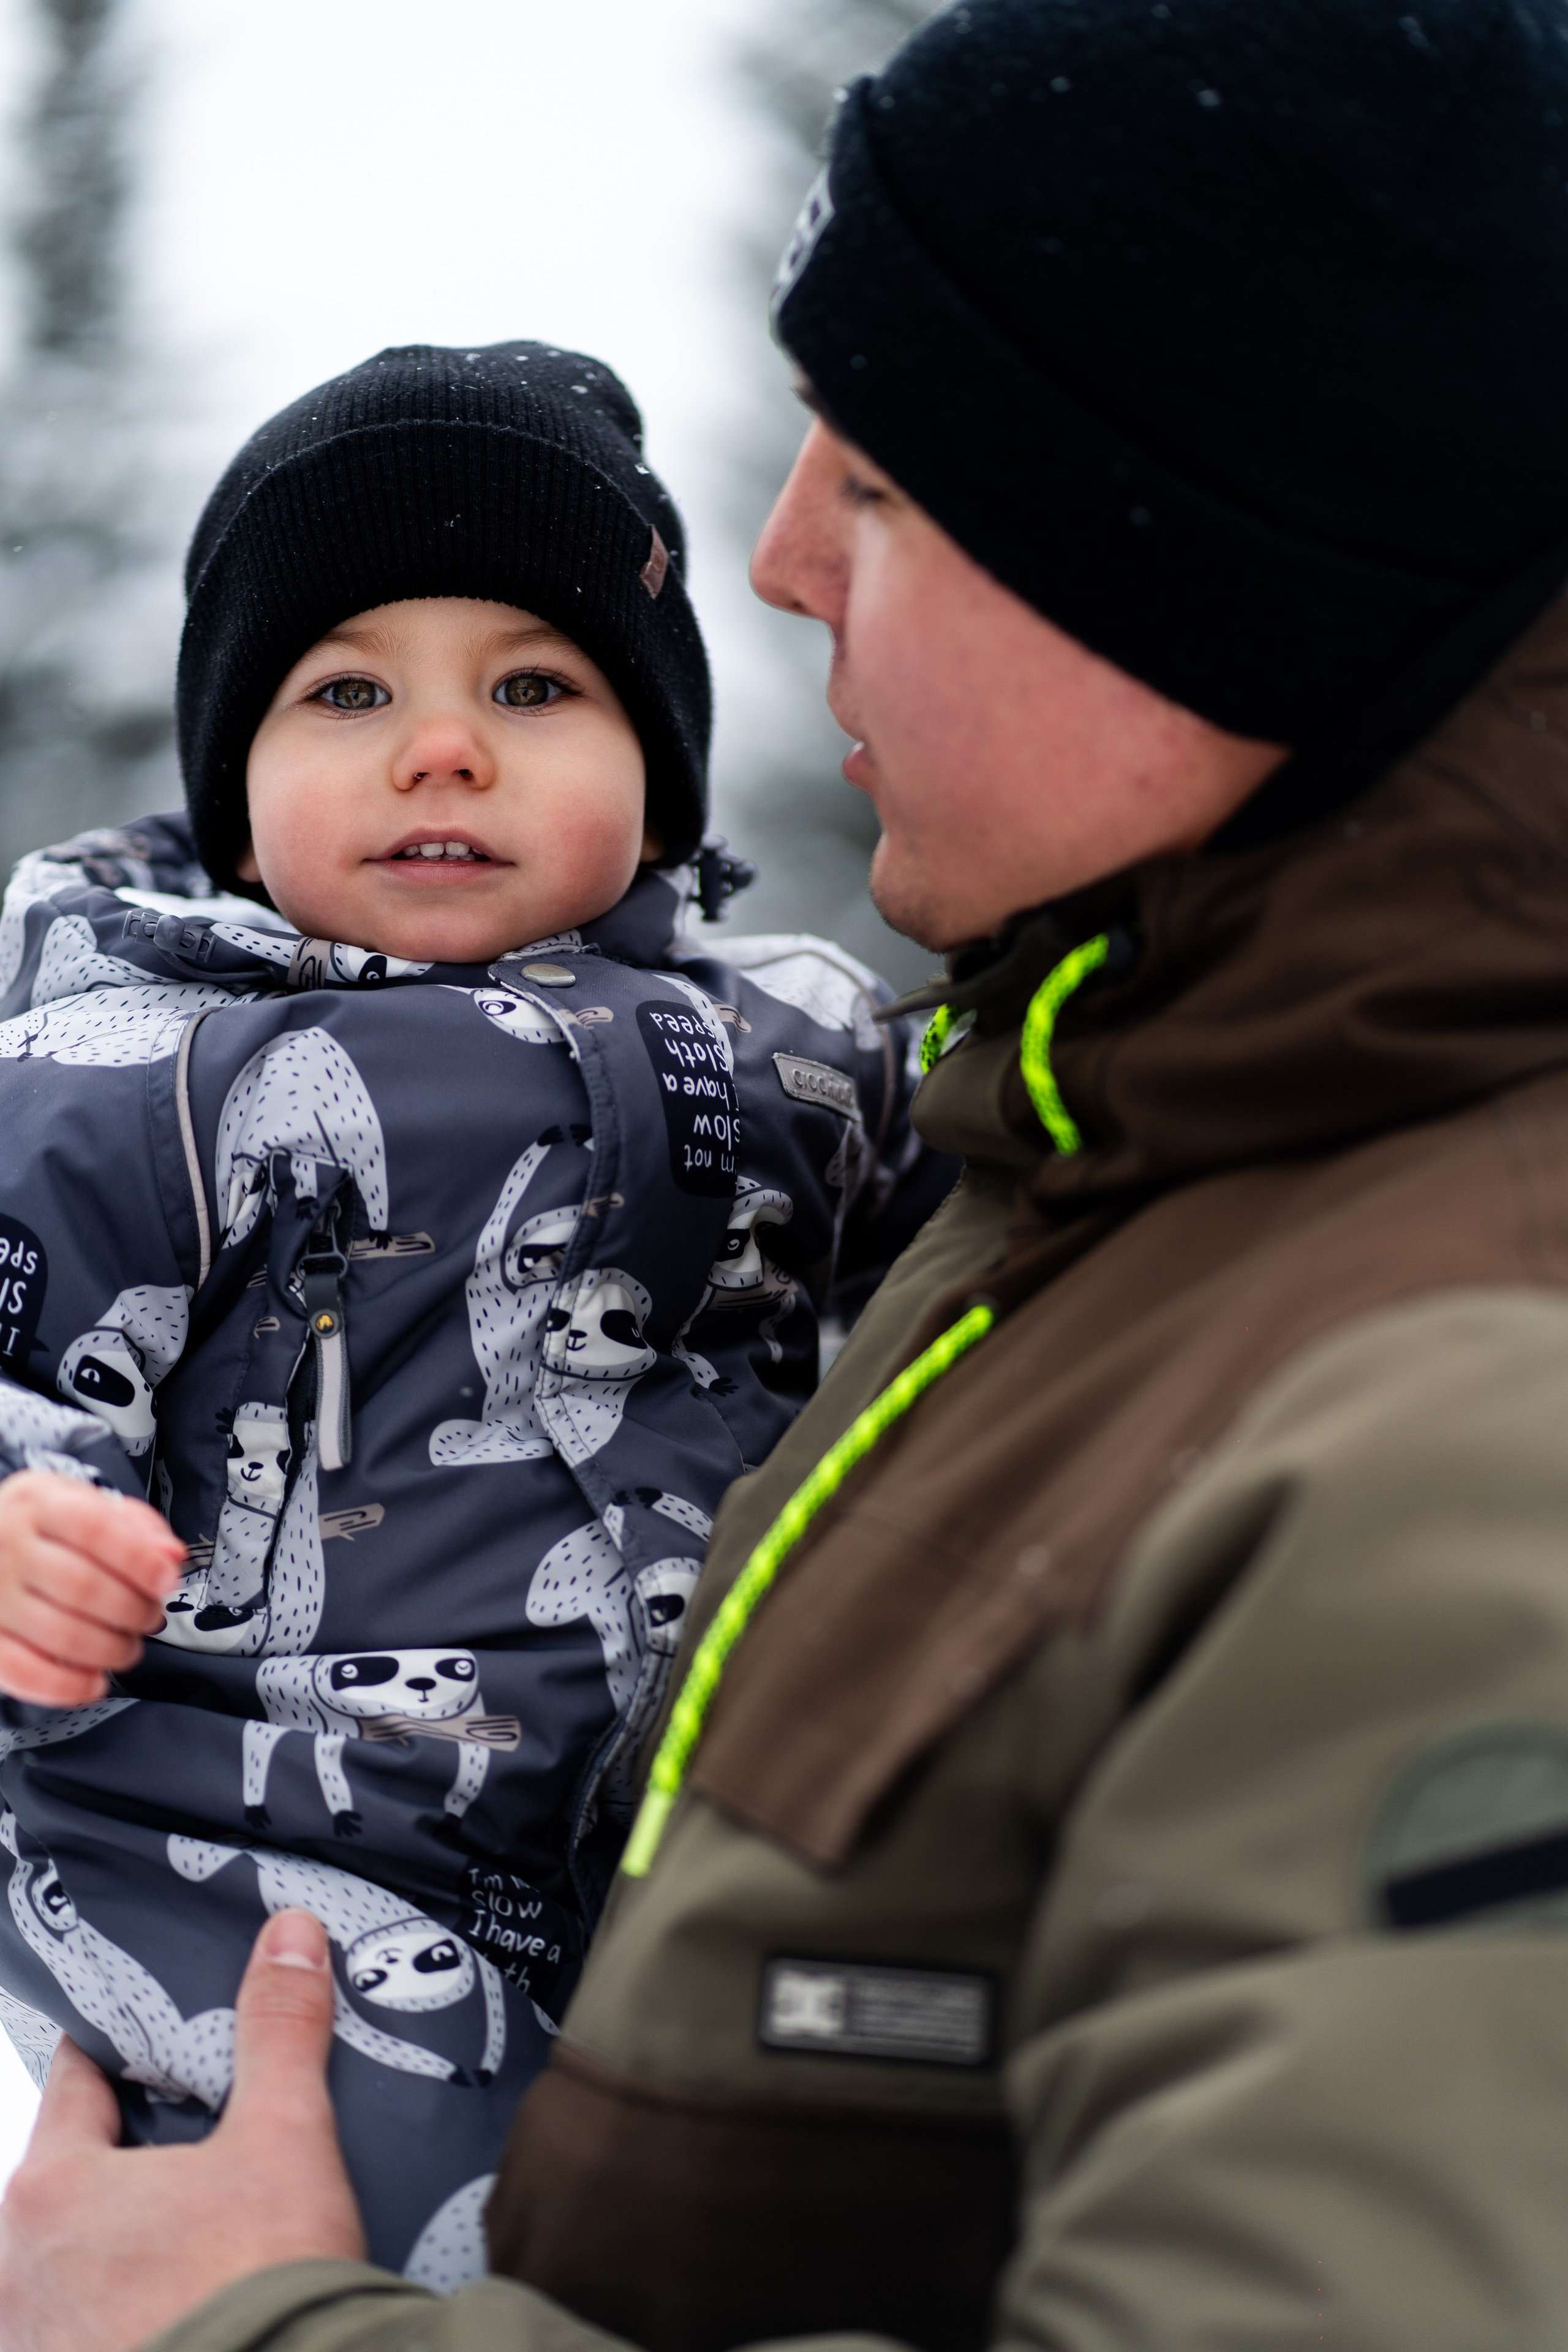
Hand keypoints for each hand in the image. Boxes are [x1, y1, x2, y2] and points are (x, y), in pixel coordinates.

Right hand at [0, 1470, 185, 1704]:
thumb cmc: (37, 1528)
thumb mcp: (81, 1503)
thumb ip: (134, 1524)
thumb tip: (170, 1554)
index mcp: (39, 1504)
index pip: (95, 1529)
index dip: (139, 1560)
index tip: (167, 1580)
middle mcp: (9, 1547)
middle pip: (85, 1587)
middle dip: (134, 1611)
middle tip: (150, 1616)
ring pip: (62, 1634)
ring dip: (111, 1650)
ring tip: (126, 1646)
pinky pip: (26, 1672)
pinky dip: (69, 1686)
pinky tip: (93, 1681)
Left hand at [0, 1909, 366, 2351]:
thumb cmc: (255, 2295)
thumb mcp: (285, 2141)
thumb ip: (280, 2032)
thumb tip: (288, 1937)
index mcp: (49, 2192)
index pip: (77, 2081)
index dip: (124, 2052)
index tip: (160, 2040)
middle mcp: (16, 2273)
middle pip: (72, 2176)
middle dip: (129, 2159)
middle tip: (201, 2147)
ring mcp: (34, 2343)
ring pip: (73, 2263)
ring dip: (122, 2248)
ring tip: (201, 2241)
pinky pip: (88, 2328)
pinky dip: (126, 2312)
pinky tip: (188, 2308)